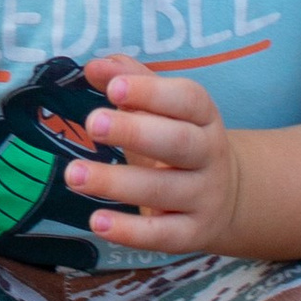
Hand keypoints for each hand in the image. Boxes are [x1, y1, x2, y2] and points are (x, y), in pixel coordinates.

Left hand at [70, 62, 242, 254]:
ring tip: (74, 174)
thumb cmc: (175, 139)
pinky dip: (130, 231)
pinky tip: (97, 222)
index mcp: (203, 117)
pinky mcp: (193, 233)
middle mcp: (210, 155)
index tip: (113, 88)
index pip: (187, 99)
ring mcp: (204, 197)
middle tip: (91, 124)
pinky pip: (163, 235)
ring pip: (164, 190)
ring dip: (116, 182)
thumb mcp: (161, 108)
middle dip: (134, 132)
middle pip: (178, 143)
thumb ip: (129, 80)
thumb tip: (95, 66)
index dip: (151, 92)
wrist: (226, 197)